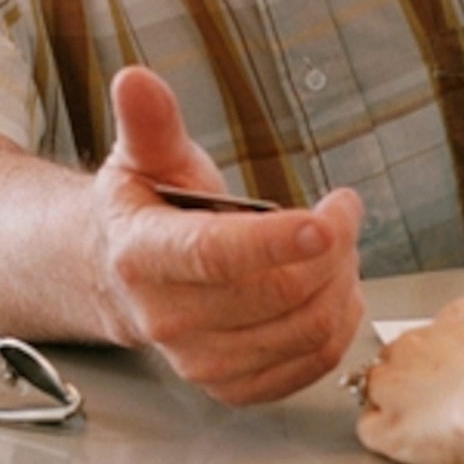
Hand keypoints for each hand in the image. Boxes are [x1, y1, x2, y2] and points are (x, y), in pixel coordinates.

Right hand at [91, 67, 365, 405]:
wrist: (122, 278)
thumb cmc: (148, 210)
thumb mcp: (146, 158)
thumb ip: (150, 122)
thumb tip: (136, 78)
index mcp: (143, 255)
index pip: (215, 255)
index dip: (275, 241)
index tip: (327, 220)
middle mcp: (166, 317)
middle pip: (277, 294)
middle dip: (331, 249)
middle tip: (341, 214)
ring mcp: (199, 359)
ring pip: (303, 331)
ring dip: (342, 285)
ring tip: (338, 249)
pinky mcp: (229, 386)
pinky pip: (308, 367)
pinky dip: (338, 327)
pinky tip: (334, 291)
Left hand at [353, 297, 463, 463]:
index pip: (448, 323)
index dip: (453, 349)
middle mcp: (422, 343)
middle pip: (404, 353)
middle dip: (419, 378)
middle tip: (448, 408)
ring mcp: (396, 382)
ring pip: (377, 387)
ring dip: (395, 407)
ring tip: (426, 433)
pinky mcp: (387, 424)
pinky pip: (371, 430)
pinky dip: (386, 443)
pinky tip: (408, 453)